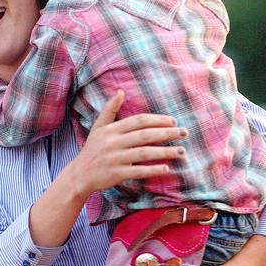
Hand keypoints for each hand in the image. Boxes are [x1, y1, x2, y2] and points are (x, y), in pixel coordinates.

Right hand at [69, 90, 187, 200]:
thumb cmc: (92, 149)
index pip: (139, 121)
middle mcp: (114, 142)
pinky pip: (139, 171)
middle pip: (145, 135)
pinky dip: (153, 169)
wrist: (80, 174)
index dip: (157, 120)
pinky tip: (167, 168)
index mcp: (112, 130)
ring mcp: (116, 158)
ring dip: (165, 152)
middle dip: (167, 133)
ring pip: (145, 153)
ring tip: (182, 151)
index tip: (173, 121)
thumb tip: (120, 91)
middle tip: (185, 133)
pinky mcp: (117, 173)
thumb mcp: (98, 127)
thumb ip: (110, 110)